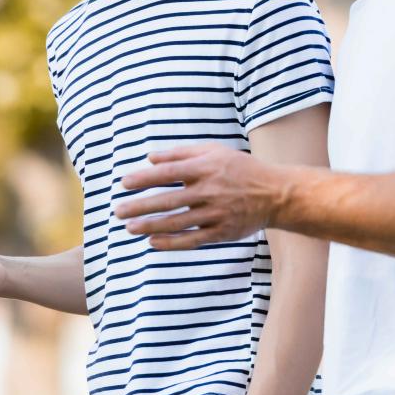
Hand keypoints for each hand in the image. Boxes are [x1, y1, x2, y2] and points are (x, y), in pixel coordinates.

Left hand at [114, 144, 282, 249]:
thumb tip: (150, 157)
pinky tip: (153, 242)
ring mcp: (216, 213)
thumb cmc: (240, 168)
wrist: (276, 194)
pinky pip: (192, 240)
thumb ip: (181, 153)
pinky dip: (172, 242)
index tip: (124, 183)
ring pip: (177, 222)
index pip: (168, 172)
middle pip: (168, 200)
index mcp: (206, 167)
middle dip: (140, 205)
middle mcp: (209, 190)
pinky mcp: (221, 232)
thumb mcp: (214, 151)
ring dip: (150, 225)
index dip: (144, 178)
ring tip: (129, 228)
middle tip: (118, 211)